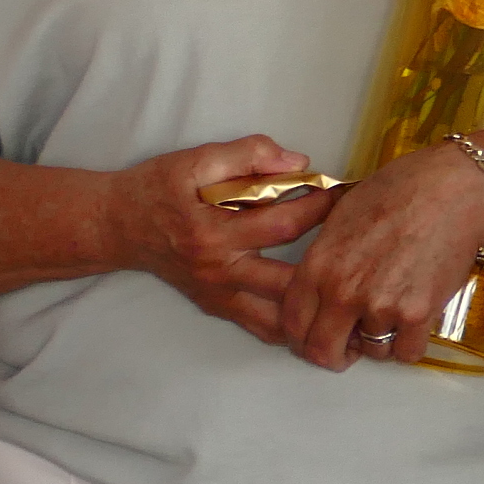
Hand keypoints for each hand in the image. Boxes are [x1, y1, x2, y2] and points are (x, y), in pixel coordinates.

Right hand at [108, 137, 336, 345]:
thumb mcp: (194, 160)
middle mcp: (218, 271)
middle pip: (289, 282)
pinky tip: (325, 319)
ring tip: (355, 303)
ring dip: (317, 315)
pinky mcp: (217, 307)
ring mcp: (218, 295)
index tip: (353, 196)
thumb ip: (247, 155)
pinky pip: (262, 328)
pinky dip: (294, 328)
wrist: (117, 225)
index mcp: (213, 232)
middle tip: (367, 258)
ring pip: (278, 320)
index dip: (323, 209)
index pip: (283, 224)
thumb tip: (298, 162)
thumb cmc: (157, 189)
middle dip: (332, 271)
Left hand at [275, 143, 483, 369]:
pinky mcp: (418, 314)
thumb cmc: (404, 190)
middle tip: (349, 349)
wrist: (454, 189)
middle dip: (335, 355)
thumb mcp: (342, 215)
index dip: (304, 338)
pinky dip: (411, 343)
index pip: (294, 323)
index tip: (318, 337)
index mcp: (318, 266)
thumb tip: (324, 283)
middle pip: (323, 351)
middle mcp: (343, 292)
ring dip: (381, 341)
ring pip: (372, 352)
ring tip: (395, 315)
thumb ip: (326, 257)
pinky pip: (407, 353)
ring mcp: (380, 306)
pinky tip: (416, 321)